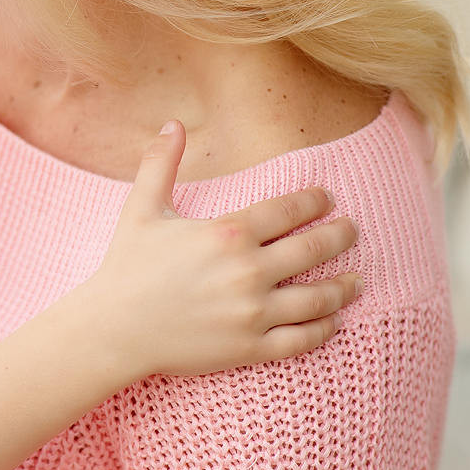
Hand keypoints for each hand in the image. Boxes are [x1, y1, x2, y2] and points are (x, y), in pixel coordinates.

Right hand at [73, 121, 360, 382]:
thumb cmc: (127, 267)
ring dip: (343, 287)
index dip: (315, 201)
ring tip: (356, 280)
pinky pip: (301, 339)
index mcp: (227, 233)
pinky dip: (324, 328)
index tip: (327, 199)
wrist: (113, 330)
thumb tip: (172, 122)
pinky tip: (333, 320)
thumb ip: (161, 163)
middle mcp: (248, 271)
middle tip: (352, 230)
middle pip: (314, 248)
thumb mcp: (142, 209)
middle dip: (341, 236)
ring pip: (317, 298)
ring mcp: (252, 312)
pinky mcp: (250, 347)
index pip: (289, 210)